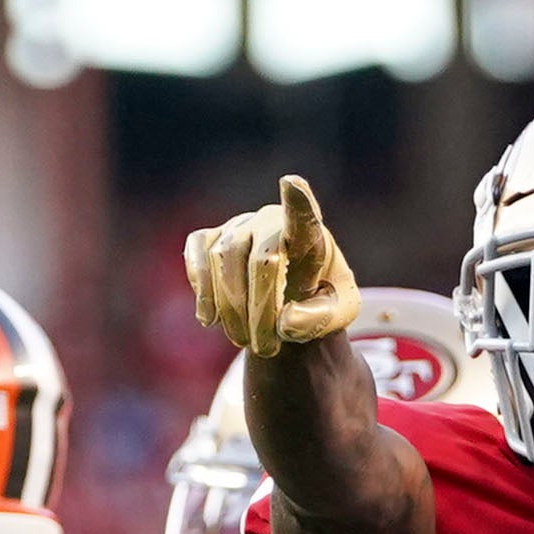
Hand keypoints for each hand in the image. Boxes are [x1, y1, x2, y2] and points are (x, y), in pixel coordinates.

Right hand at [185, 175, 360, 356]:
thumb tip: (287, 322)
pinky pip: (197, 255)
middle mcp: (271, 221)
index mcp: (311, 235)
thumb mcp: (337, 314)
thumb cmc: (319, 301)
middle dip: (260, 311)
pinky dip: (202, 288)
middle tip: (266, 349)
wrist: (290, 299)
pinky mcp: (210, 238)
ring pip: (224, 261)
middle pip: (261, 261)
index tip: (292, 184)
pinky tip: (210, 318)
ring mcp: (237, 226)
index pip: (304, 218)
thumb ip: (320, 319)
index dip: (298, 203)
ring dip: (232, 308)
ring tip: (243, 341)